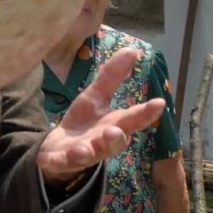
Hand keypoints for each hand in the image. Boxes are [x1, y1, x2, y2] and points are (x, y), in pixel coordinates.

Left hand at [38, 47, 165, 180]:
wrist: (59, 151)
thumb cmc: (85, 122)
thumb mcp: (96, 97)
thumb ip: (112, 77)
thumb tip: (132, 50)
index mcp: (114, 125)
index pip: (133, 119)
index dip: (146, 113)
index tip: (160, 103)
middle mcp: (102, 143)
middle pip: (114, 142)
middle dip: (116, 138)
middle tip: (117, 131)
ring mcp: (83, 154)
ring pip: (89, 155)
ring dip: (87, 152)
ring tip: (84, 149)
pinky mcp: (62, 162)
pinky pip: (62, 163)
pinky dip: (60, 161)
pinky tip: (52, 159)